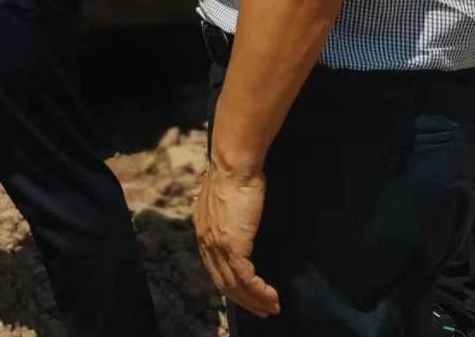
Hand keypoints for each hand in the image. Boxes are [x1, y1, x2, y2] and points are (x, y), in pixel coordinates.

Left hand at [193, 163, 279, 318]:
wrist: (234, 165)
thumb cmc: (236, 174)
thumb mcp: (227, 199)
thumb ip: (228, 215)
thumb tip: (237, 219)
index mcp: (203, 229)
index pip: (213, 266)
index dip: (229, 282)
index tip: (245, 293)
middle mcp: (205, 241)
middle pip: (221, 281)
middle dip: (242, 299)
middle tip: (261, 309)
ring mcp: (217, 246)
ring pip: (234, 285)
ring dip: (254, 300)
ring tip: (271, 308)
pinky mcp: (232, 248)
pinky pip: (246, 279)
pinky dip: (259, 291)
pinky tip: (271, 297)